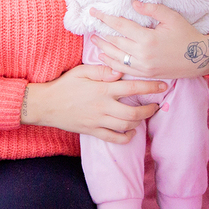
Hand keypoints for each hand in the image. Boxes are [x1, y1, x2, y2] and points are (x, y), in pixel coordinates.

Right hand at [21, 65, 164, 143]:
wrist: (46, 105)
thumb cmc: (64, 85)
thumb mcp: (81, 71)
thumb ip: (102, 70)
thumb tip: (120, 70)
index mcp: (102, 89)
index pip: (132, 88)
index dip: (150, 87)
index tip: (163, 86)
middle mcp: (103, 107)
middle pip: (134, 112)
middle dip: (150, 109)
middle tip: (156, 105)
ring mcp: (99, 121)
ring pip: (127, 125)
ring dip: (140, 121)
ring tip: (145, 115)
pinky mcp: (93, 131)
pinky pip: (115, 138)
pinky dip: (127, 137)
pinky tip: (131, 131)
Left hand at [90, 0, 208, 79]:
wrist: (199, 58)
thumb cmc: (186, 35)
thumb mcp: (172, 17)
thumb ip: (152, 9)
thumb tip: (133, 3)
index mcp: (148, 38)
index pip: (120, 25)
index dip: (105, 18)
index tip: (94, 12)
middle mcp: (142, 54)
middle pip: (115, 41)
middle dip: (101, 32)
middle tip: (91, 25)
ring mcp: (143, 66)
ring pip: (116, 57)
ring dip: (103, 48)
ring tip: (94, 40)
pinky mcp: (145, 74)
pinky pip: (124, 69)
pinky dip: (111, 63)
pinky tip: (105, 57)